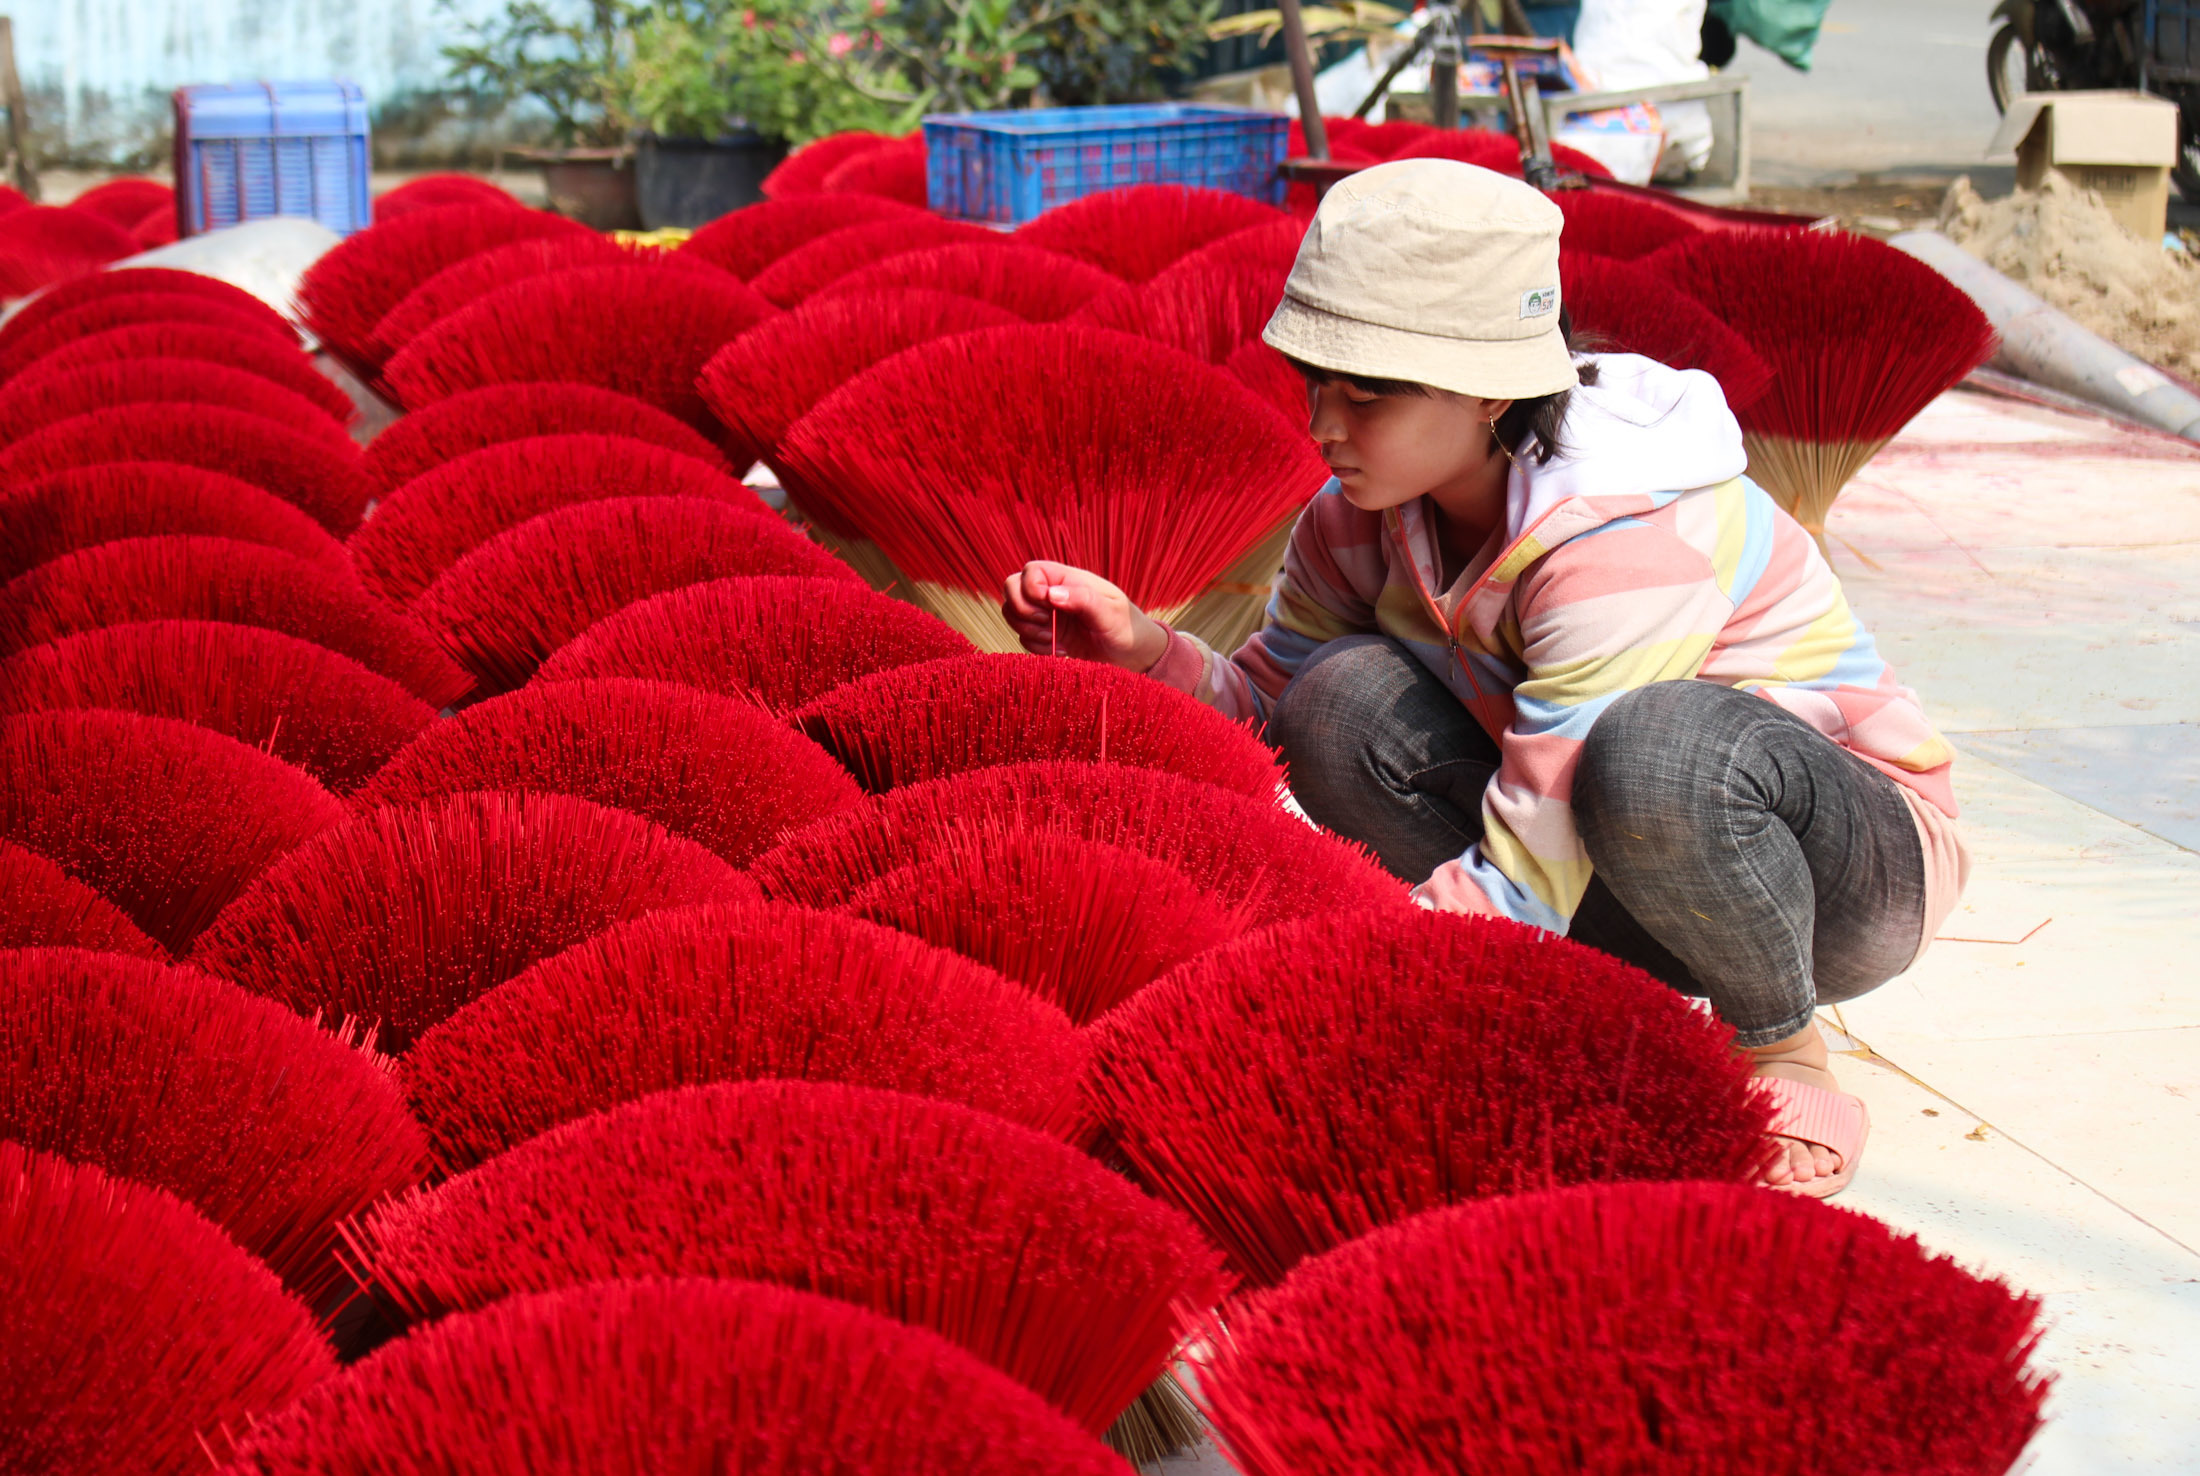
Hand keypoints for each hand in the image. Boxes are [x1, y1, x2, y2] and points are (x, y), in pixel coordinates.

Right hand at [1001, 561, 1170, 670]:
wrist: (1133, 658)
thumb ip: (1083, 600)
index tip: (1048, 606)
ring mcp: (1047, 616)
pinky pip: (1023, 639)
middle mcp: (1053, 595)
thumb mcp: (1111, 613)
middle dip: (1022, 610)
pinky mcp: (1046, 638)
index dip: (1030, 588)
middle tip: (1047, 624)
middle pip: (1012, 588)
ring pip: (1013, 614)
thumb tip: (1051, 594)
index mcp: (1069, 580)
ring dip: (1028, 630)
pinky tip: (1061, 651)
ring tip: (1055, 640)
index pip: (1031, 571)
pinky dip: (1036, 647)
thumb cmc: (1127, 629)